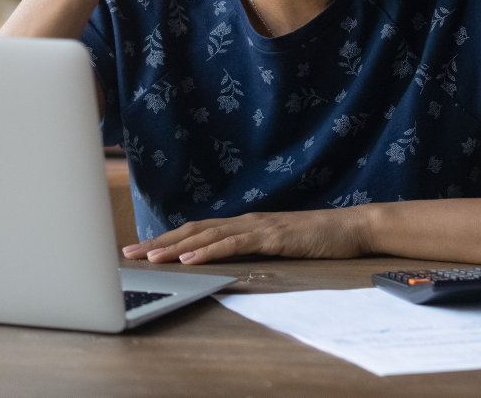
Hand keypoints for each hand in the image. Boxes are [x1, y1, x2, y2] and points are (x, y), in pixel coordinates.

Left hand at [121, 208, 370, 264]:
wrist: (350, 227)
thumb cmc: (315, 238)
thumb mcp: (276, 244)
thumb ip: (251, 248)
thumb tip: (224, 258)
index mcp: (244, 223)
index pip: (196, 230)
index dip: (166, 238)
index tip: (140, 248)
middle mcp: (245, 220)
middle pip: (192, 230)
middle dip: (159, 242)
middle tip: (129, 253)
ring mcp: (258, 227)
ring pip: (207, 236)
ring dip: (175, 247)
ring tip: (150, 257)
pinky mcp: (272, 237)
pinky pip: (234, 244)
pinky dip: (209, 251)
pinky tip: (191, 258)